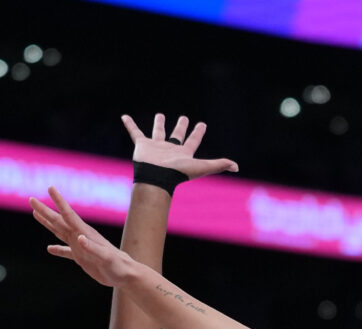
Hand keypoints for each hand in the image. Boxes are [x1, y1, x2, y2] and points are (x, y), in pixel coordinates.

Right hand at [29, 189, 146, 291]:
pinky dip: (58, 249)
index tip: (50, 188)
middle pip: (59, 220)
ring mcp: (80, 246)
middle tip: (31, 199)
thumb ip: (92, 248)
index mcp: (85, 233)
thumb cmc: (118, 265)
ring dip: (48, 223)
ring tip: (36, 214)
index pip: (68, 215)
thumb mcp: (106, 258)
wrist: (126, 275)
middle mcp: (81, 236)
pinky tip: (49, 249)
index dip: (59, 201)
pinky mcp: (82, 257)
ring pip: (60, 231)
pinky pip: (66, 252)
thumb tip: (79, 238)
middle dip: (45, 210)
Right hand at [122, 112, 237, 179]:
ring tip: (160, 116)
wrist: (156, 178)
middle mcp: (170, 149)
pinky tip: (124, 116)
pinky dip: (129, 125)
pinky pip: (135, 132)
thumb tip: (237, 166)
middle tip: (184, 118)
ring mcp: (156, 147)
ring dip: (159, 124)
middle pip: (176, 136)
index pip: (193, 141)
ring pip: (158, 132)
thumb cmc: (177, 173)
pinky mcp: (142, 145)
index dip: (198, 133)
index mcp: (183, 153)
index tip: (202, 124)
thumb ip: (218, 165)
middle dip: (181, 127)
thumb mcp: (201, 167)